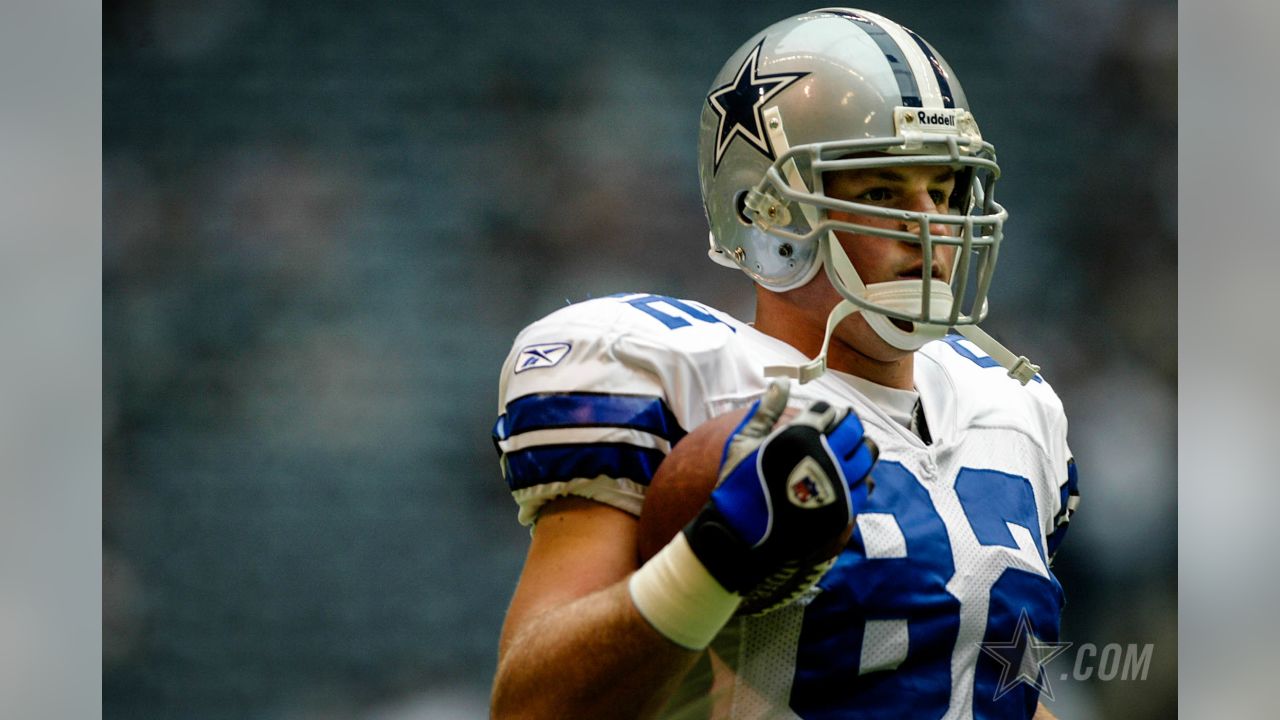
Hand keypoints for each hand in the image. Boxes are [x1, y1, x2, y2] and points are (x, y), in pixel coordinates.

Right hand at [682, 379, 876, 610]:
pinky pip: (865, 487)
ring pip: (867, 456)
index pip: (827, 411)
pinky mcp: (843, 509)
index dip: (826, 412)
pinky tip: (849, 479)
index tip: (823, 417)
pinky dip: (861, 478)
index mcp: (800, 436)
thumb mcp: (744, 441)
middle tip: (842, 429)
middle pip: (853, 429)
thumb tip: (781, 382)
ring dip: (861, 449)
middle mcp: (824, 457)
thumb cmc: (738, 483)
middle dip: (849, 425)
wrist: (739, 533)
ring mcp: (837, 485)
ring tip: (850, 451)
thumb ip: (766, 410)